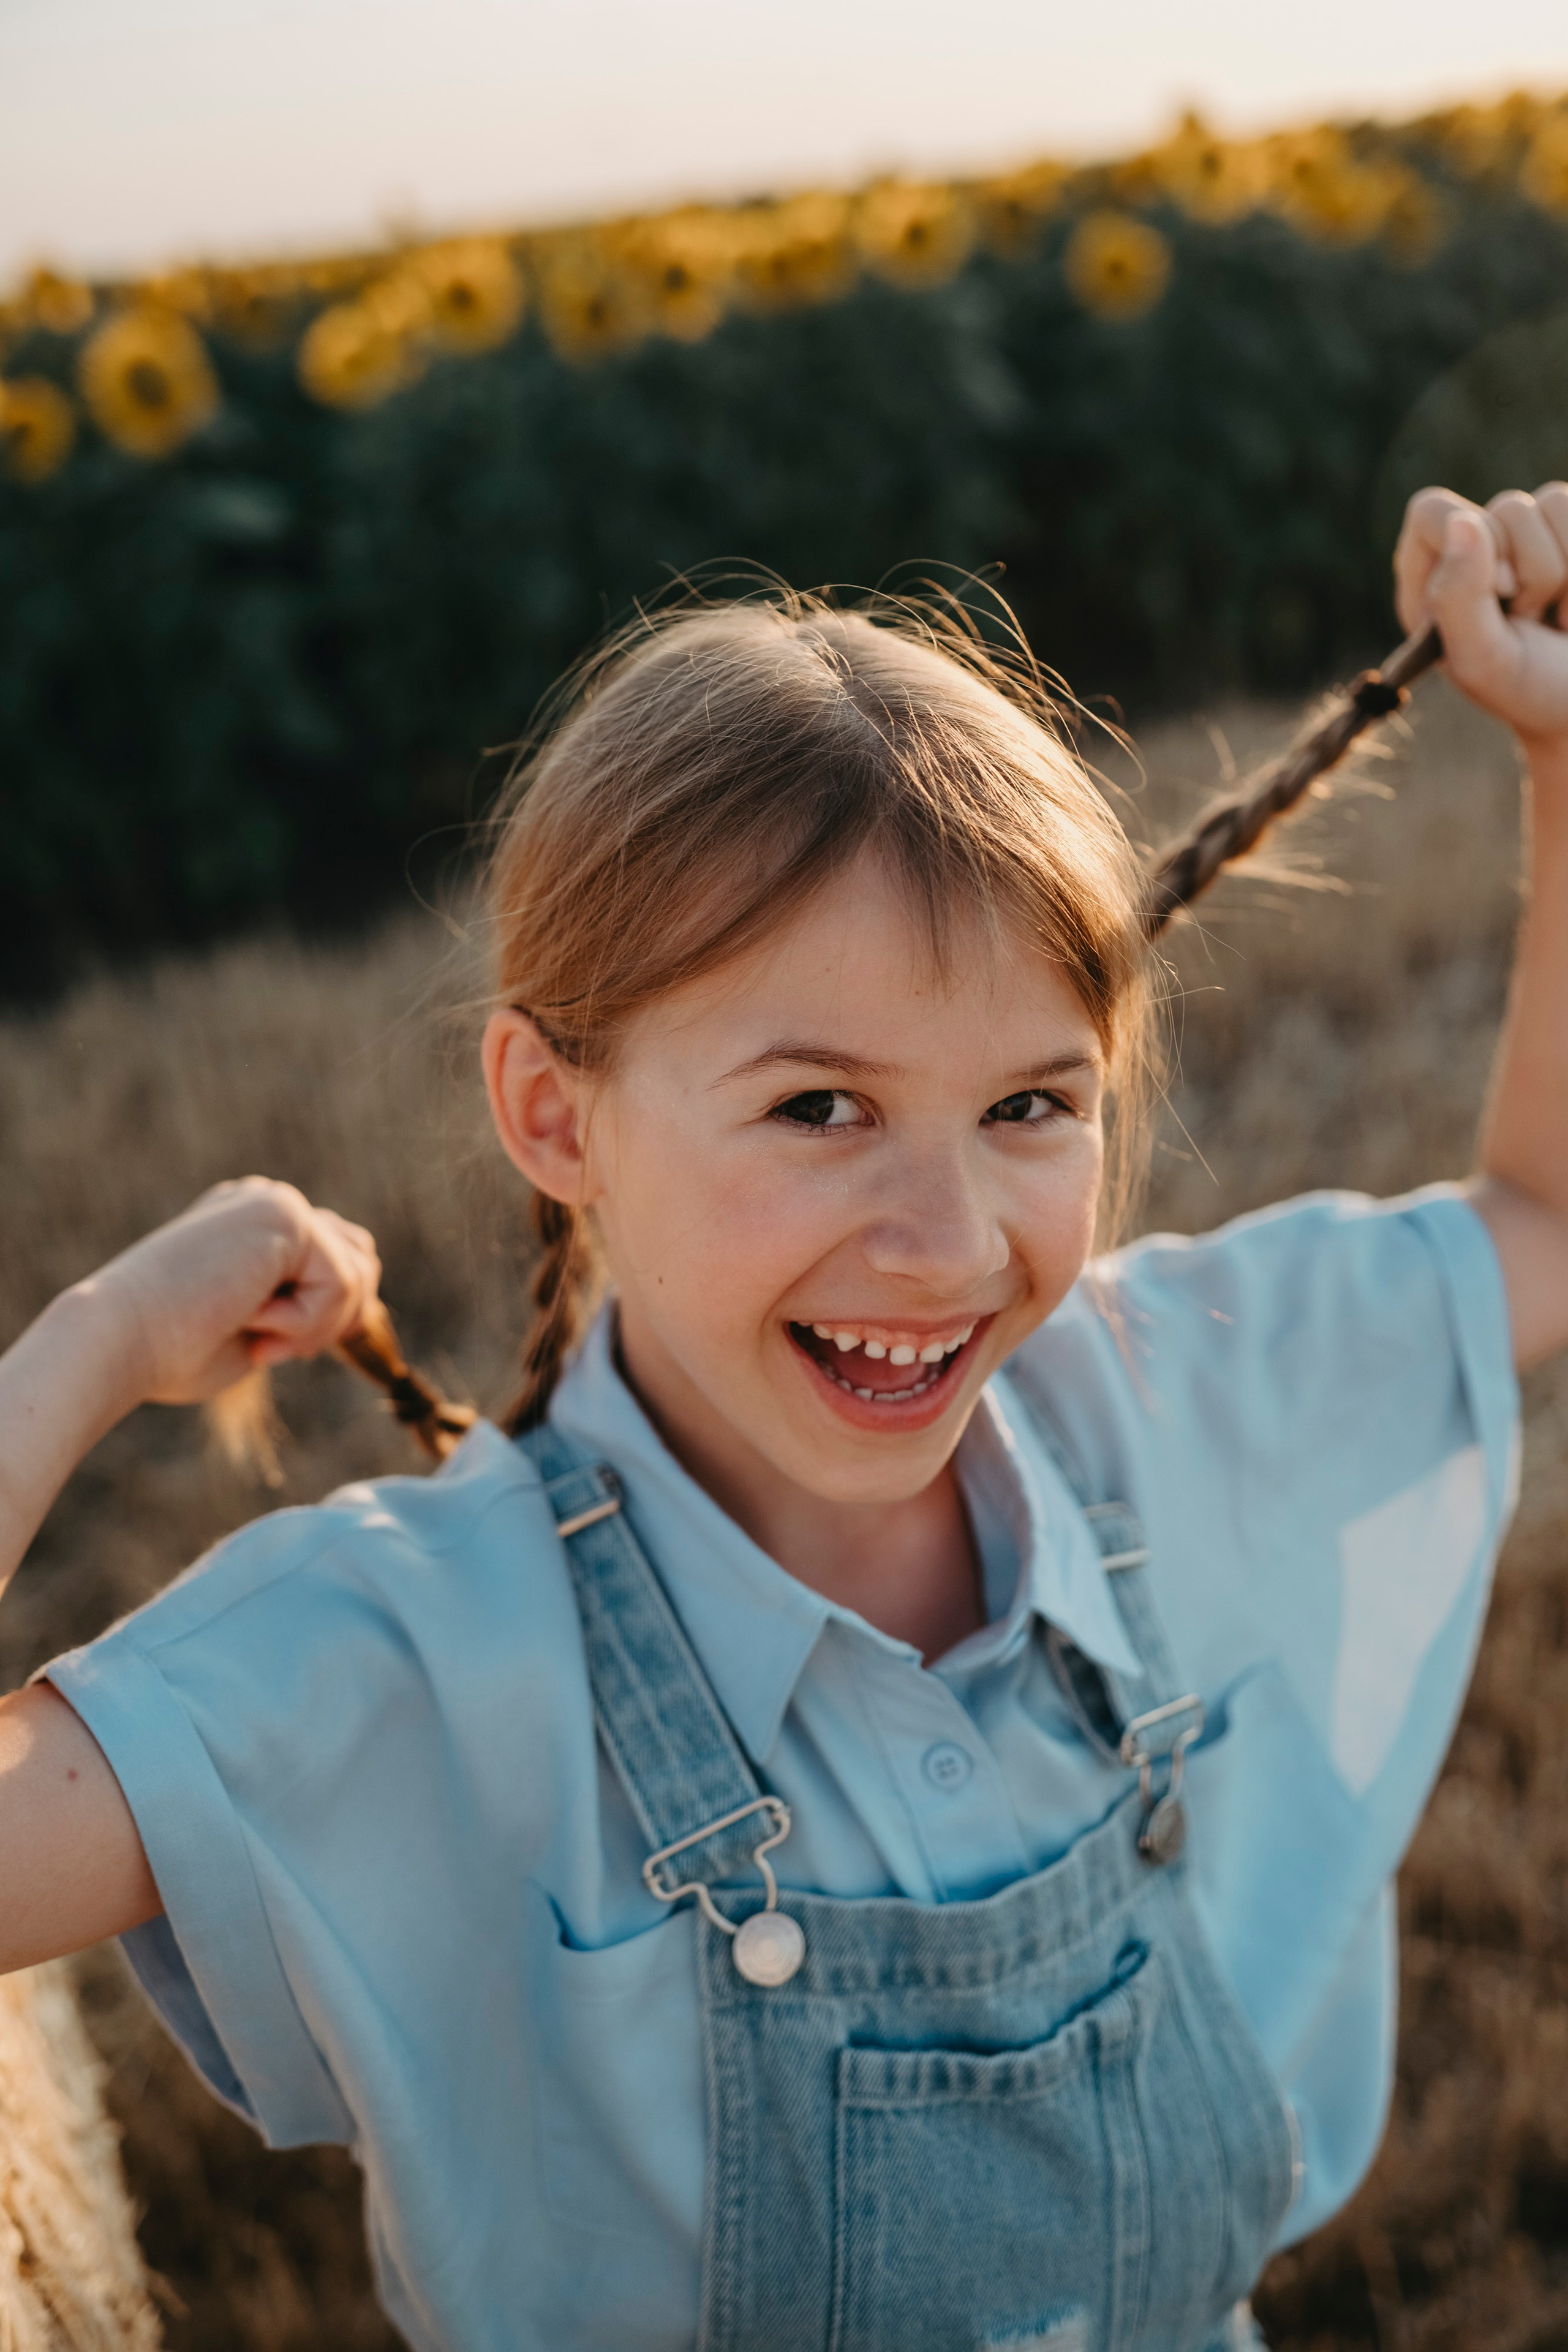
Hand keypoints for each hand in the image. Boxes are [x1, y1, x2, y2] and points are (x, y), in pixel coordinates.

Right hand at [83, 1177, 381, 1409]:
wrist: (118, 1341)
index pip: (336, 1258)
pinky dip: (305, 1322)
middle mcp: (264, 1202)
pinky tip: (250, 1319)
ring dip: (317, 1325)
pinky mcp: (283, 1215)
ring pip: (357, 1271)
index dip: (326, 1316)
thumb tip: (365, 1315)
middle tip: (268, 1348)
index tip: (265, 1348)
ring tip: (258, 1338)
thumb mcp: (257, 1328)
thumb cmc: (171, 1351)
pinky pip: (341, 1282)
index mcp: (251, 1225)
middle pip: (360, 1257)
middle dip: (334, 1318)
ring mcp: (273, 1202)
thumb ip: (306, 1309)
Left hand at [1395, 483, 1567, 750]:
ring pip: (1554, 502)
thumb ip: (1457, 598)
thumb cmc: (1530, 690)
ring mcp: (1527, 535)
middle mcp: (1475, 548)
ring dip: (1566, 571)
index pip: (1433, 512)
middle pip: (1507, 508)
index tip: (1502, 588)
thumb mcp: (1483, 662)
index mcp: (1432, 577)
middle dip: (1535, 571)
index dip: (1475, 540)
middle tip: (1534, 620)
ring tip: (1558, 614)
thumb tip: (1464, 524)